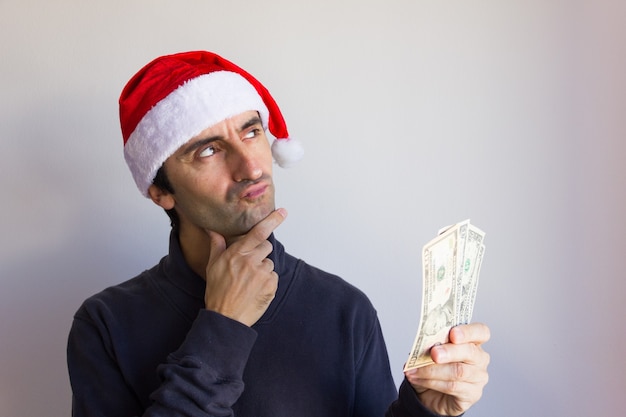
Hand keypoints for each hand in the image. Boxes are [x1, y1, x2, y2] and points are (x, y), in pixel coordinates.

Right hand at [204, 208, 286, 326]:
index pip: (258, 232)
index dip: (272, 220)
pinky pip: (274, 277)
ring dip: (263, 270)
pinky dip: (267, 283)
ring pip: (269, 263)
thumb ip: (217, 246)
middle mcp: (251, 261)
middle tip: (248, 267)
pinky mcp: (271, 286)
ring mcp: (262, 274)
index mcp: (237, 253)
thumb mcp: (213, 266)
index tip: (283, 212)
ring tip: (249, 282)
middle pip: (266, 246)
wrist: (226, 317)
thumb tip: (212, 231)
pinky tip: (255, 290)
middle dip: (260, 253)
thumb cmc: (217, 291)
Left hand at [405, 323, 489, 415]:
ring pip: (458, 372)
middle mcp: (479, 358)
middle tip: (433, 354)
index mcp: (472, 341)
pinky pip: (452, 387)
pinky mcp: (472, 394)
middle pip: (470, 352)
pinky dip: (431, 382)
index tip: (453, 334)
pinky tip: (417, 379)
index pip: (480, 331)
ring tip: (414, 370)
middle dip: (449, 351)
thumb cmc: (435, 367)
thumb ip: (431, 345)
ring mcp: (478, 377)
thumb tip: (423, 343)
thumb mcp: (431, 352)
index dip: (468, 332)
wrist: (431, 393)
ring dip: (433, 370)